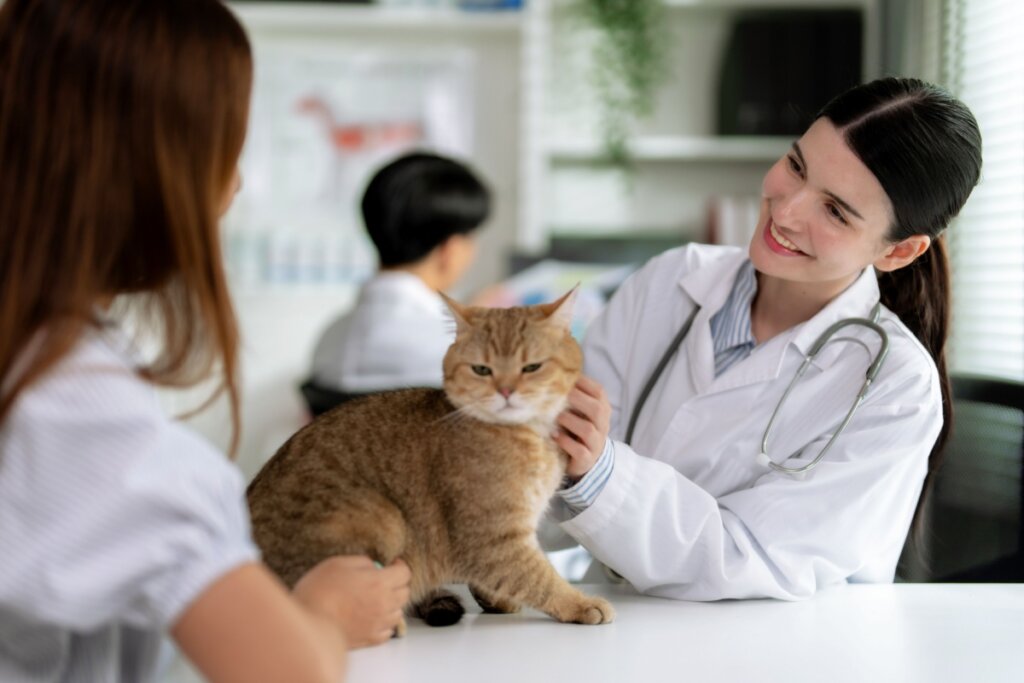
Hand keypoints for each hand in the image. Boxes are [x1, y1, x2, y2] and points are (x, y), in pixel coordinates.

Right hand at [293, 555, 410, 648]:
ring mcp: (378, 623)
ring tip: (378, 600)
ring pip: (398, 613)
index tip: (393, 564)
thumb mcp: (338, 564)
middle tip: (384, 581)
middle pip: (405, 593)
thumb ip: (361, 562)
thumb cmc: (320, 592)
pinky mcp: (370, 639)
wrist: (309, 625)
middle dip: (398, 584)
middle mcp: (384, 604)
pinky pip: (387, 632)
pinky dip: (384, 624)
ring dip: (392, 605)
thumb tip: (373, 567)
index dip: (400, 566)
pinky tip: (373, 619)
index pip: (404, 573)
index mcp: (379, 582)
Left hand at [555, 375, 610, 480]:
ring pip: (588, 430)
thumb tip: (551, 376)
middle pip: (598, 410)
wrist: (586, 460)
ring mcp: (596, 443)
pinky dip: (566, 442)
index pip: (599, 392)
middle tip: (561, 396)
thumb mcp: (579, 412)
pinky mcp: (587, 459)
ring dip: (571, 421)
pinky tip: (555, 437)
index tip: (565, 380)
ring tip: (558, 418)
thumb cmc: (577, 430)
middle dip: (578, 400)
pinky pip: (580, 450)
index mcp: (602, 409)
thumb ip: (572, 397)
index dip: (583, 384)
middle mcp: (602, 425)